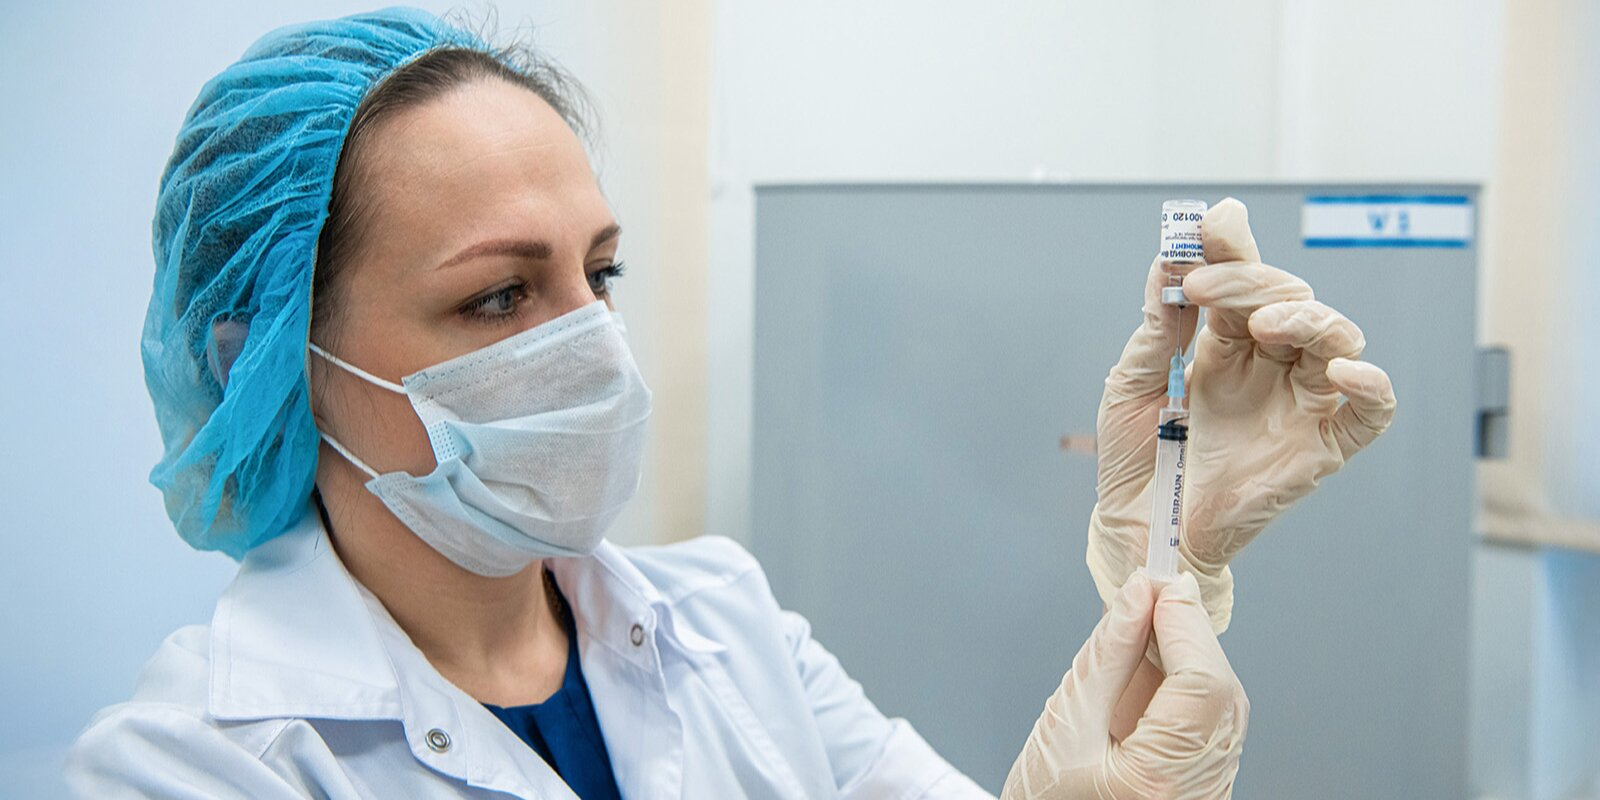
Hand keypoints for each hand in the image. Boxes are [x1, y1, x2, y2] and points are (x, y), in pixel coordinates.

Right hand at [1001, 572, 1247, 799]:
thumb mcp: (1064, 723)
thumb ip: (1107, 655)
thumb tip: (1137, 596)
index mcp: (1162, 781)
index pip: (1202, 684)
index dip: (1185, 623)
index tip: (1157, 582)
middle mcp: (1201, 790)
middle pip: (1219, 689)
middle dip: (1188, 632)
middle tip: (1149, 591)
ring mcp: (1209, 790)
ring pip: (1220, 702)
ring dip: (1187, 655)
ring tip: (1141, 627)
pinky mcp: (1204, 783)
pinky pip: (1210, 721)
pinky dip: (1185, 684)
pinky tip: (1150, 666)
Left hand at [1085, 198, 1396, 630]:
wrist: (1141, 527)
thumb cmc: (1138, 461)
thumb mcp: (1133, 382)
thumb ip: (1159, 324)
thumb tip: (1169, 256)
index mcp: (1226, 345)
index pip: (1244, 279)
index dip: (1234, 247)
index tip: (1210, 224)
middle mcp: (1269, 365)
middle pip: (1289, 297)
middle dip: (1250, 280)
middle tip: (1202, 287)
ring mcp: (1299, 403)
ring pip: (1336, 337)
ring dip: (1306, 317)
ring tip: (1262, 322)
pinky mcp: (1322, 447)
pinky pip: (1369, 411)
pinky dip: (1371, 384)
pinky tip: (1343, 369)